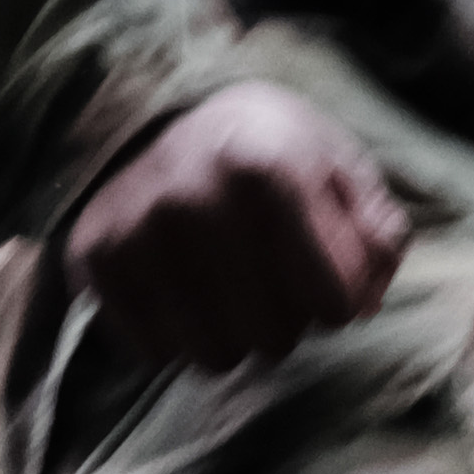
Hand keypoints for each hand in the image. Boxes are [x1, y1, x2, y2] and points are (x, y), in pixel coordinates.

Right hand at [67, 84, 407, 373]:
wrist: (151, 117)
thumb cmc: (262, 151)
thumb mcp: (335, 163)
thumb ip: (376, 229)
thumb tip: (367, 300)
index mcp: (269, 165)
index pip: (334, 301)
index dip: (339, 297)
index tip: (323, 272)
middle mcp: (197, 197)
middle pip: (277, 338)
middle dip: (284, 318)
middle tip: (267, 275)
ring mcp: (139, 231)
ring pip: (217, 356)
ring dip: (231, 335)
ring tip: (225, 285)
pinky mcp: (97, 260)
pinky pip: (159, 355)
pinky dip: (177, 334)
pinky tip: (179, 289)